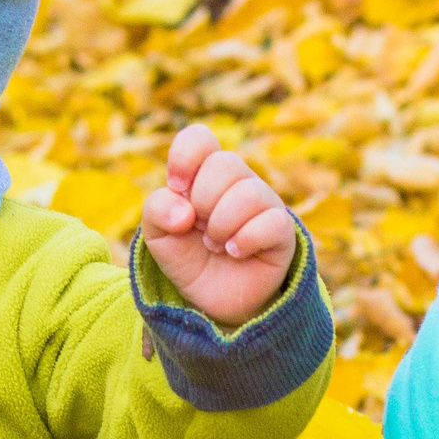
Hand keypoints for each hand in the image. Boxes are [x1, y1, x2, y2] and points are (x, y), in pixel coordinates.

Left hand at [140, 124, 298, 325]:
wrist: (210, 300)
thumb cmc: (187, 257)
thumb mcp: (158, 236)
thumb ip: (157, 210)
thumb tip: (183, 212)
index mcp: (204, 173)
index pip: (200, 137)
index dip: (185, 157)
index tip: (177, 187)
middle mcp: (238, 181)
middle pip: (225, 163)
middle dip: (204, 201)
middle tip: (199, 227)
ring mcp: (263, 203)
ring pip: (248, 193)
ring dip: (222, 226)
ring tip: (215, 245)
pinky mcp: (282, 231)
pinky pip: (271, 222)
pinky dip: (245, 240)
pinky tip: (236, 252)